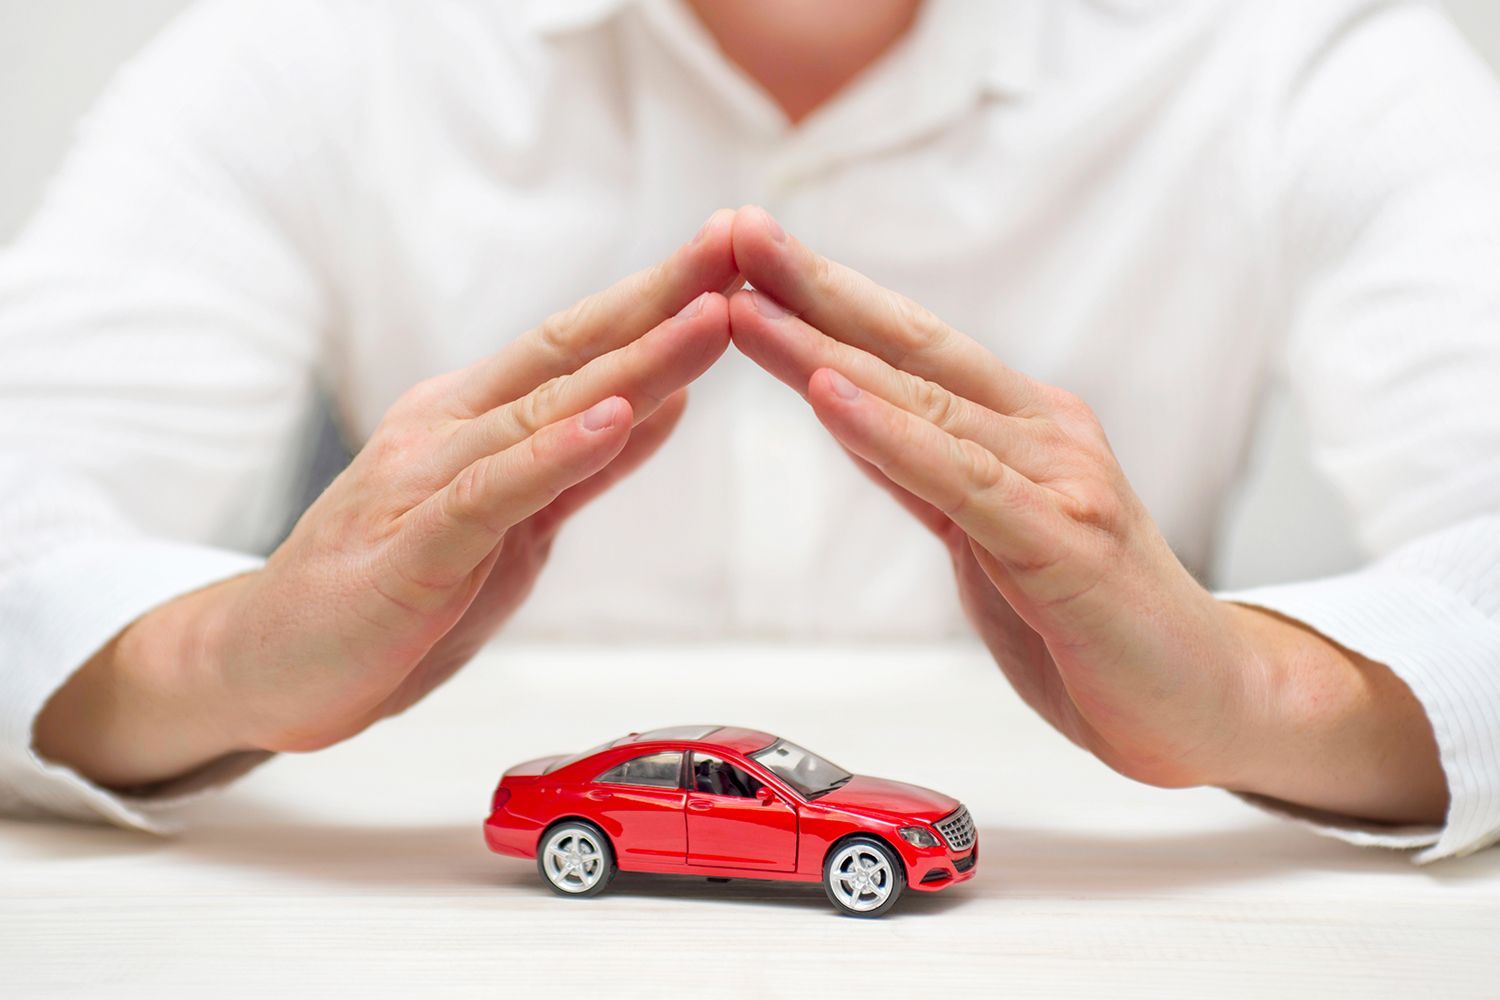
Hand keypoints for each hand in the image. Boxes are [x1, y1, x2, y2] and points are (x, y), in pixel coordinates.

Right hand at [36, 211, 740, 785]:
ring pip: (545, 409)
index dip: (660, 299)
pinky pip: (492, 492)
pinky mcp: (413, 548)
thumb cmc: (394, 590)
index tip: (736, 255)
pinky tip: (612, 420)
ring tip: (710, 317)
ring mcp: (427, 480)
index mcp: (474, 417)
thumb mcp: (512, 523)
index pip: (579, 344)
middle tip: (740, 243)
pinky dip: (554, 453)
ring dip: (635, 362)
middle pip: (570, 352)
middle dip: (663, 298)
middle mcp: (449, 428)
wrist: (268, 660)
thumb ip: (580, 465)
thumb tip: (661, 399)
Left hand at [727, 206, 1447, 823]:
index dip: (825, 297)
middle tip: (735, 231)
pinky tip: (829, 394)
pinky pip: (961, 481)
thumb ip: (928, 471)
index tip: (745, 254)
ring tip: (748, 304)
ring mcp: (1060, 480)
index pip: (907, 349)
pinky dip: (890, 434)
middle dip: (814, 288)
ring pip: (924, 401)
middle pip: (910, 349)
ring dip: (827, 348)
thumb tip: (851, 411)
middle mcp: (1043, 434)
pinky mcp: (1065, 542)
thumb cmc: (1093, 621)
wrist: (1207, 699)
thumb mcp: (989, 536)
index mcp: (1022, 428)